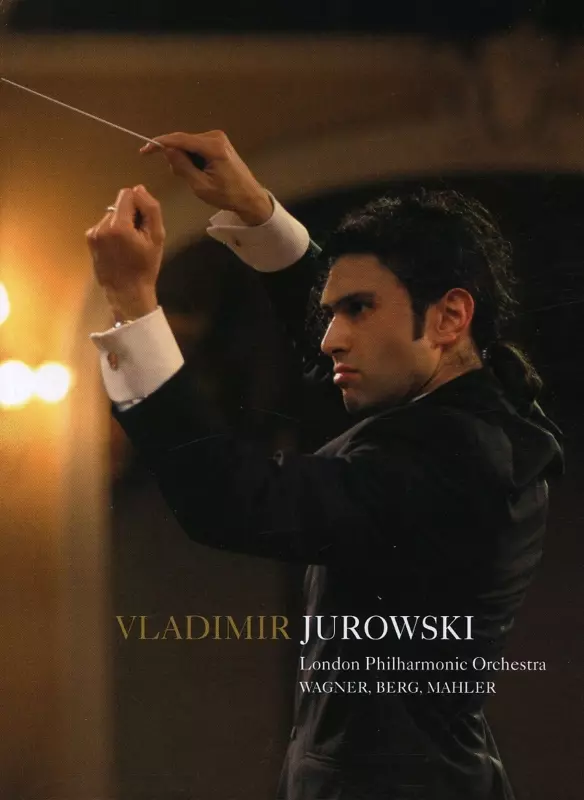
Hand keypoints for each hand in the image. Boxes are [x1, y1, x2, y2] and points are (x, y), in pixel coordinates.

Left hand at [86, 185, 163, 321]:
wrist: (127, 292)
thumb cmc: (145, 267)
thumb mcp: (157, 238)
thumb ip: (151, 210)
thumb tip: (139, 189)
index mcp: (117, 225)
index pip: (127, 195)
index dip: (139, 205)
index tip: (144, 224)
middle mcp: (101, 226)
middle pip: (119, 206)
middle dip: (130, 216)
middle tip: (139, 238)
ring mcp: (92, 234)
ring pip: (112, 216)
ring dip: (121, 225)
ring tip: (129, 246)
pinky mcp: (89, 240)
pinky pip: (104, 226)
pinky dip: (112, 233)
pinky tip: (119, 249)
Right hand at [140, 130, 272, 224]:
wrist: (250, 197)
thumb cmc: (228, 195)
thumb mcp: (201, 186)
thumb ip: (183, 167)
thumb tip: (167, 150)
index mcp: (212, 146)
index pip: (179, 139)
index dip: (160, 144)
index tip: (144, 151)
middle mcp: (215, 136)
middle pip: (183, 141)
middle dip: (176, 157)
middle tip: (181, 177)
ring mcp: (218, 138)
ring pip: (189, 145)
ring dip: (185, 160)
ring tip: (195, 178)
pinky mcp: (218, 143)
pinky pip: (197, 147)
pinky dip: (193, 159)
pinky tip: (199, 173)